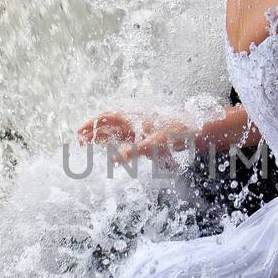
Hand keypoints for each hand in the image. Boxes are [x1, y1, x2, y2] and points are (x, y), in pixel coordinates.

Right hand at [77, 111, 192, 162]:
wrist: (199, 133)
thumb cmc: (179, 133)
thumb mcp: (156, 142)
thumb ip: (135, 151)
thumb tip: (115, 159)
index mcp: (134, 118)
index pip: (107, 117)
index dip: (91, 123)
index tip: (78, 132)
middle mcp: (135, 124)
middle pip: (110, 126)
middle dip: (94, 134)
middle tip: (80, 144)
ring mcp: (142, 132)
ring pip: (117, 135)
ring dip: (104, 141)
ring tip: (91, 149)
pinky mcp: (149, 140)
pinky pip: (128, 143)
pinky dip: (118, 148)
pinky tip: (114, 155)